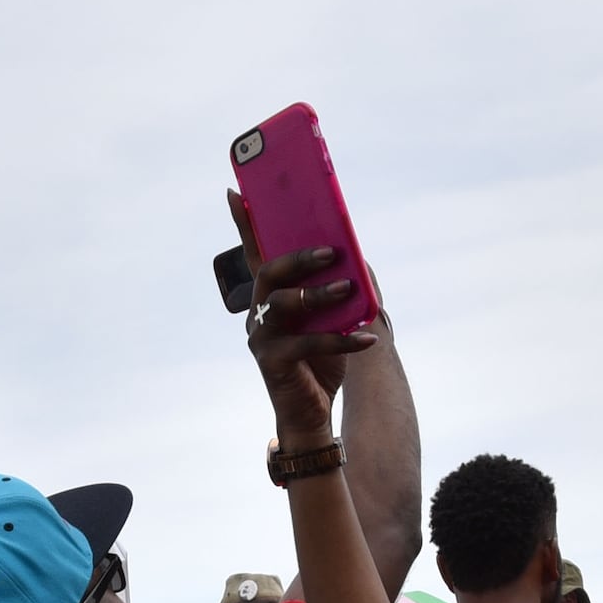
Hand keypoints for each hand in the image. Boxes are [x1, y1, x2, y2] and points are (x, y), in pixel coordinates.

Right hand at [227, 191, 375, 445]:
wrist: (313, 410)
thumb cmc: (322, 359)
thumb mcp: (330, 317)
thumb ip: (334, 287)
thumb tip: (354, 259)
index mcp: (270, 296)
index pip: (254, 253)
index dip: (243, 224)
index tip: (234, 192)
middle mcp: (258, 312)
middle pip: (270, 272)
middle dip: (300, 257)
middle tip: (333, 251)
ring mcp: (261, 337)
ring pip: (285, 304)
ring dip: (319, 294)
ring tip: (349, 289)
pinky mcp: (272, 361)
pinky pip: (308, 343)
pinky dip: (342, 339)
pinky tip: (367, 337)